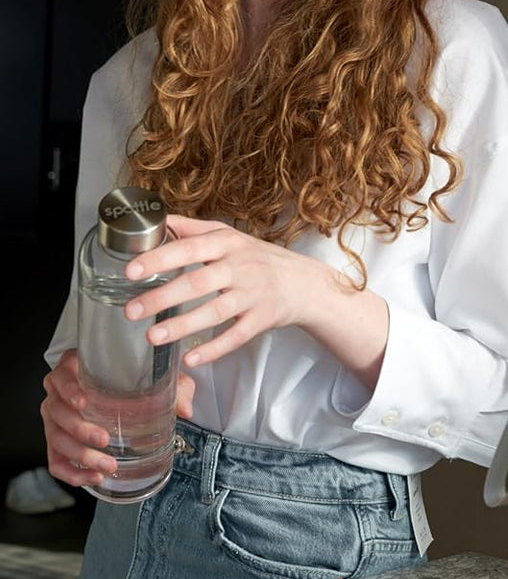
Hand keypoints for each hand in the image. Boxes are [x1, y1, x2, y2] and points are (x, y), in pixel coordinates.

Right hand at [42, 350, 194, 487]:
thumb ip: (174, 387)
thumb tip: (185, 409)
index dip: (69, 390)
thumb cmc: (133, 378)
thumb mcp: (156, 376)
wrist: (125, 390)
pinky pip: (56, 461)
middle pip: (57, 412)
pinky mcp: (58, 442)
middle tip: (105, 440)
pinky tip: (94, 477)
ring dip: (81, 455)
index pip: (61, 377)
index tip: (84, 402)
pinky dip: (72, 473)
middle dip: (80, 429)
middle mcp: (59, 394)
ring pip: (57, 439)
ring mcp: (55, 419)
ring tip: (107, 465)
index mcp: (74, 369)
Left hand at [122, 215, 336, 366]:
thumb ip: (192, 230)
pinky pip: (236, 337)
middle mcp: (240, 267)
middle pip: (198, 283)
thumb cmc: (259, 258)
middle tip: (131, 310)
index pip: (189, 248)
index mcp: (227, 243)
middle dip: (162, 297)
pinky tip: (191, 357)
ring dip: (182, 325)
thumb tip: (157, 221)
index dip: (159, 259)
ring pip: (215, 312)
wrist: (305, 283)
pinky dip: (214, 349)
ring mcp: (253, 295)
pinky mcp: (262, 319)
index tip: (131, 270)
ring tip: (152, 336)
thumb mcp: (229, 236)